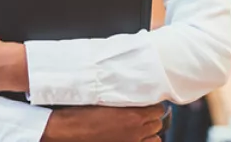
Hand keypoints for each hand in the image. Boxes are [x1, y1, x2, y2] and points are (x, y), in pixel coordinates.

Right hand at [41, 105, 166, 141]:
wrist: (71, 130)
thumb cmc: (83, 114)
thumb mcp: (105, 99)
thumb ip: (123, 98)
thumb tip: (132, 93)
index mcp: (133, 116)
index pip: (158, 109)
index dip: (154, 105)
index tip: (149, 103)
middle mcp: (136, 132)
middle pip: (157, 123)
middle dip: (152, 118)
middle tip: (144, 114)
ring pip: (156, 139)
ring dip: (150, 132)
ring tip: (142, 128)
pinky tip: (136, 138)